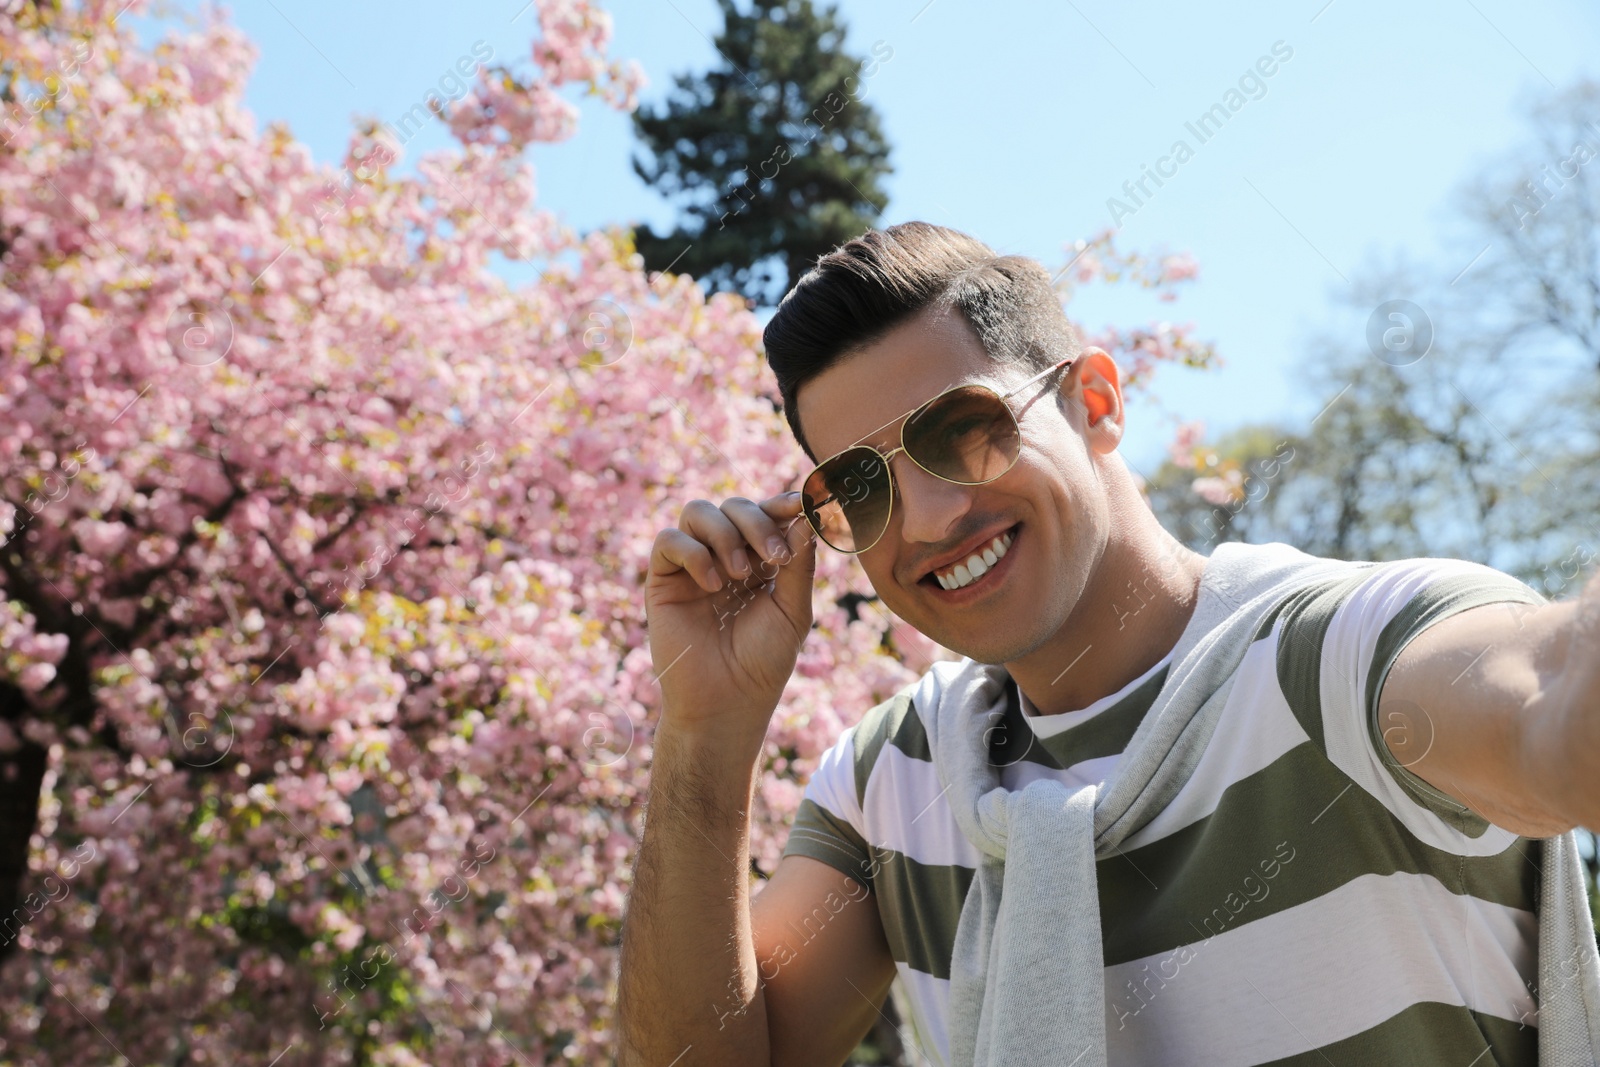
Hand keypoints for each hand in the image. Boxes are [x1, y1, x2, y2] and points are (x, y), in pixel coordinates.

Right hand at [645, 492, 817, 737]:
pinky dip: (693, 552)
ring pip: (698, 511)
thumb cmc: (763, 662)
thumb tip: (805, 517)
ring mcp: (691, 565)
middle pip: (734, 506)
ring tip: (741, 574)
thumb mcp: (792, 611)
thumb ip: (800, 565)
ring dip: (726, 534)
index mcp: (759, 559)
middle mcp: (724, 556)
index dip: (780, 502)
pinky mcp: (663, 580)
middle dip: (758, 523)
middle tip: (775, 558)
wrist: (726, 702)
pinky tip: (713, 585)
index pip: (766, 513)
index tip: (800, 504)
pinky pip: (668, 540)